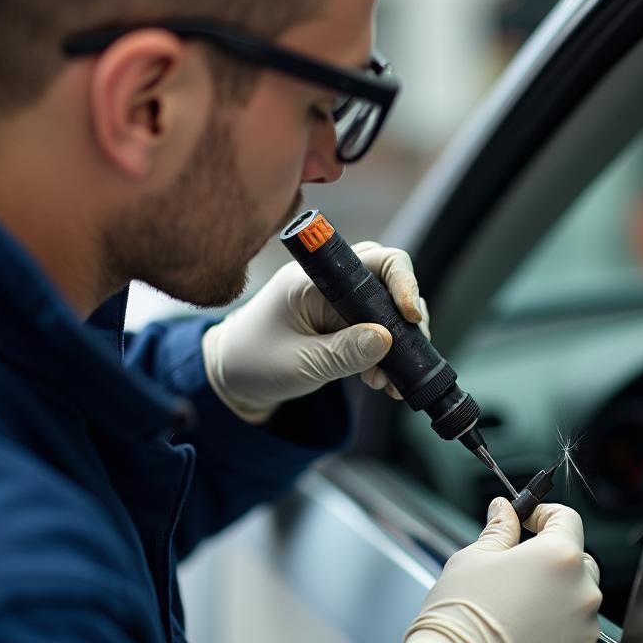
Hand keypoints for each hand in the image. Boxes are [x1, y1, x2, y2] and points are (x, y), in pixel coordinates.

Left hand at [201, 242, 429, 422]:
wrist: (232, 376)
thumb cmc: (255, 363)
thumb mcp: (300, 364)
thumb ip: (343, 352)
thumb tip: (387, 339)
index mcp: (314, 280)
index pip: (374, 261)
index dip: (402, 283)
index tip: (410, 317)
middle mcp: (330, 283)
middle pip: (388, 281)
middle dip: (406, 318)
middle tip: (409, 355)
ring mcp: (337, 302)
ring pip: (386, 309)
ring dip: (398, 342)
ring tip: (390, 381)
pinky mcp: (341, 322)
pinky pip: (375, 329)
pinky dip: (385, 354)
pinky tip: (381, 379)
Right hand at [389, 499, 601, 642]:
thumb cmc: (460, 618)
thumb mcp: (473, 559)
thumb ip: (499, 530)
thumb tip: (504, 511)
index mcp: (558, 557)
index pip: (567, 519)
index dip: (545, 514)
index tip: (528, 520)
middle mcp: (581, 592)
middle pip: (577, 560)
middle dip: (551, 559)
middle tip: (516, 569)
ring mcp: (584, 630)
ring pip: (576, 600)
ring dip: (555, 597)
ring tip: (515, 609)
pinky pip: (575, 635)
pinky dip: (556, 631)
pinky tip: (523, 634)